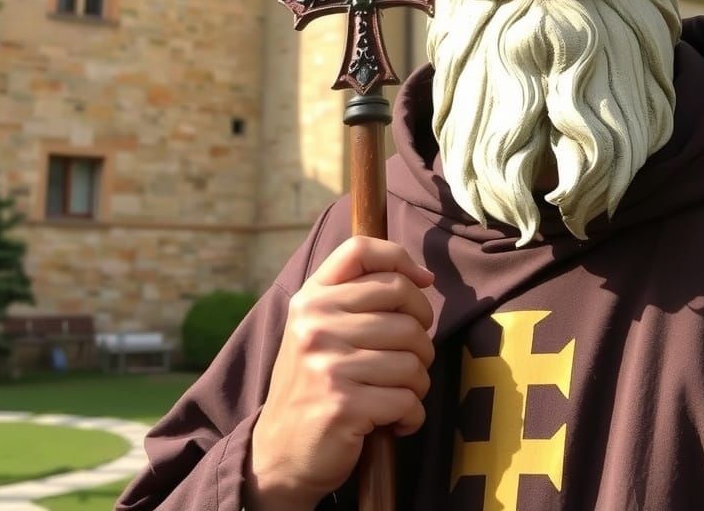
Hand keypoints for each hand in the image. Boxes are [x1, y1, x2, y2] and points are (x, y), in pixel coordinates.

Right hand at [243, 236, 434, 510]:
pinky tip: (394, 420)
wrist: (279, 453)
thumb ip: (357, 295)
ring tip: (398, 392)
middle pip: (403, 301)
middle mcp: (315, 324)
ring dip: (418, 380)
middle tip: (412, 355)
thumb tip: (424, 277)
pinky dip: (411, 414)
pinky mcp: (343, 405)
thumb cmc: (314, 382)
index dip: (401, 259)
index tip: (422, 283)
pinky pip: (408, 398)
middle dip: (422, 333)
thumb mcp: (319, 327)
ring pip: (413, 355)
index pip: (362, 250)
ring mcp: (327, 364)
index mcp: (311, 298)